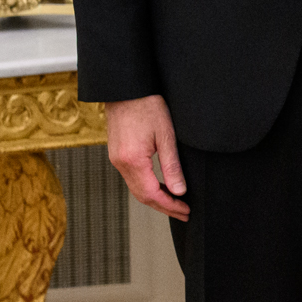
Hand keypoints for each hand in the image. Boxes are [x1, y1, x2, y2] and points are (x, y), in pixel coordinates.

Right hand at [106, 94, 187, 221]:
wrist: (126, 88)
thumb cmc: (147, 105)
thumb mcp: (166, 135)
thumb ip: (172, 166)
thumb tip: (179, 191)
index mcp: (132, 160)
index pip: (151, 195)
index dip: (170, 206)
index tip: (185, 211)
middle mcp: (120, 163)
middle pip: (142, 196)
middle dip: (163, 207)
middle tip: (183, 212)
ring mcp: (116, 159)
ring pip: (136, 188)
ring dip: (155, 198)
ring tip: (175, 202)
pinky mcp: (117, 153)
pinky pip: (132, 178)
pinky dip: (147, 187)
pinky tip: (160, 186)